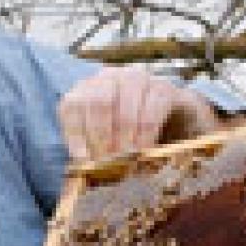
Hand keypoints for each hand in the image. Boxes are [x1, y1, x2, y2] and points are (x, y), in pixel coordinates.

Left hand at [58, 66, 241, 161]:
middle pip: (98, 104)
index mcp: (87, 90)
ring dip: (125, 141)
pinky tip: (144, 152)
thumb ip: (92, 151)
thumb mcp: (105, 142)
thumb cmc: (130, 134)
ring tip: (127, 162)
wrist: (173, 120)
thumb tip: (82, 168)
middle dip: (102, 139)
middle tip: (109, 164)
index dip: (75, 135)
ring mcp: (137, 79)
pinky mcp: (164, 88)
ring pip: (125, 110)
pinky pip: (152, 112)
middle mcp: (109, 78)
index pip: (72, 106)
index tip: (84, 161)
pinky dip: (146, 137)